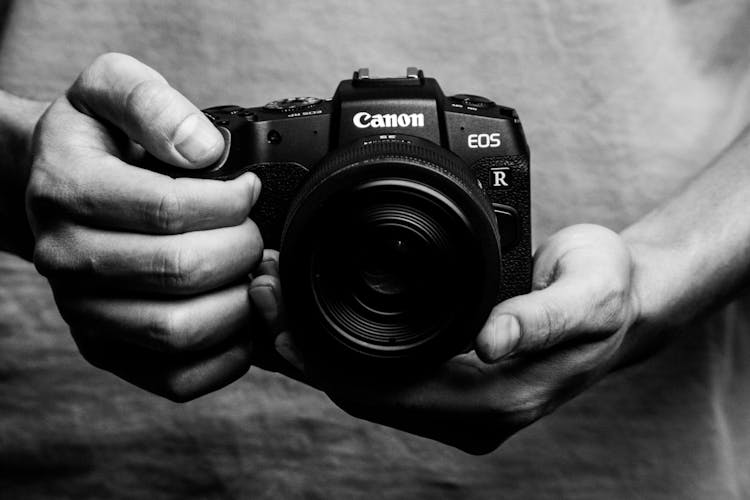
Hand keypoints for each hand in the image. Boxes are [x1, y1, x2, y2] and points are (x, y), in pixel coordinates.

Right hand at [26, 53, 262, 400]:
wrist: (53, 188)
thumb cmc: (95, 142)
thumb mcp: (109, 88)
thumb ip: (150, 102)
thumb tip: (205, 150)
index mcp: (68, 189)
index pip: (168, 209)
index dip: (229, 201)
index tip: (247, 189)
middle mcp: (67, 258)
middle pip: (182, 271)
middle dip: (242, 248)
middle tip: (253, 232)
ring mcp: (84, 313)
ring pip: (182, 331)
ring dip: (240, 302)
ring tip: (250, 271)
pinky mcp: (107, 350)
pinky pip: (177, 378)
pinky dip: (226, 355)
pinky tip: (237, 315)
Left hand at [250, 224, 641, 452]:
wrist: (623, 301)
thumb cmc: (607, 291)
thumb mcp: (589, 292)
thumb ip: (544, 318)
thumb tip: (491, 341)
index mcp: (497, 396)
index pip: (387, 390)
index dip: (323, 361)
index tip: (276, 317)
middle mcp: (470, 411)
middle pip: (361, 391)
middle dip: (301, 350)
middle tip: (259, 294)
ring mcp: (459, 403)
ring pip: (364, 386)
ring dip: (313, 350)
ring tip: (272, 301)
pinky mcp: (452, 384)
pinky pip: (379, 376)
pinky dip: (338, 351)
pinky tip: (311, 321)